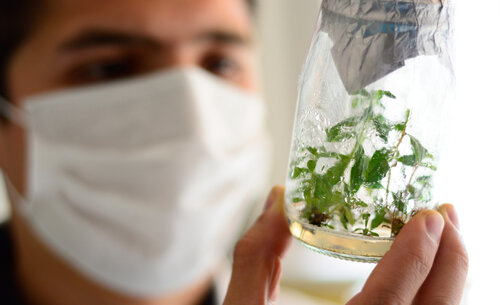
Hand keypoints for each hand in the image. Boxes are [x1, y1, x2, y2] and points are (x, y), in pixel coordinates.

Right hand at [223, 186, 467, 304]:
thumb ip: (257, 254)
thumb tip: (277, 199)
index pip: (391, 297)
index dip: (418, 250)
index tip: (430, 214)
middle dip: (452, 258)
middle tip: (446, 214)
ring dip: (450, 277)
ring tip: (443, 238)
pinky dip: (437, 297)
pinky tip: (426, 276)